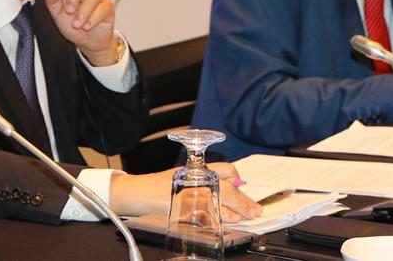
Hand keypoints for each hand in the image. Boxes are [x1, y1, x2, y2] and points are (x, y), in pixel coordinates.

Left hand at [43, 0, 117, 65]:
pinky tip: (86, 26)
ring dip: (83, 12)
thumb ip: (52, 0)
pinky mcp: (108, 9)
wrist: (87, 42)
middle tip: (68, 11)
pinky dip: (93, 19)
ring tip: (76, 24)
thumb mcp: (57, 13)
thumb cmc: (72, 25)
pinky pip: (103, 9)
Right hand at [109, 164, 261, 220]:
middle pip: (228, 189)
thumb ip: (205, 179)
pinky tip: (227, 223)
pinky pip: (209, 216)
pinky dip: (221, 221)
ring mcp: (192, 195)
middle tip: (254, 210)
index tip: (247, 192)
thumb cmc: (158, 185)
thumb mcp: (184, 176)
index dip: (240, 182)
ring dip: (236, 212)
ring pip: (223, 203)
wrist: (138, 192)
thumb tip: (231, 184)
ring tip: (245, 217)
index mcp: (197, 168)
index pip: (227, 171)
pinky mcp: (186, 209)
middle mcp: (196, 179)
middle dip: (244, 202)